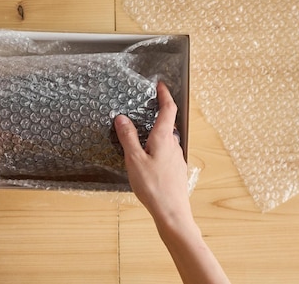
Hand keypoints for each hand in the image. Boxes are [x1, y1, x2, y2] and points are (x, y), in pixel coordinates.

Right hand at [114, 82, 191, 223]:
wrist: (172, 213)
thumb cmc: (154, 187)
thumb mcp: (134, 160)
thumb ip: (128, 137)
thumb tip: (122, 118)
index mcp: (164, 138)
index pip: (168, 109)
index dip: (165, 95)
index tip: (160, 85)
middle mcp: (174, 145)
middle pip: (168, 123)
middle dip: (159, 112)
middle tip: (148, 105)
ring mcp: (177, 158)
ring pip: (167, 139)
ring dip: (157, 131)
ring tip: (142, 132)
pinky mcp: (176, 170)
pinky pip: (167, 152)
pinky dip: (157, 146)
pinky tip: (147, 157)